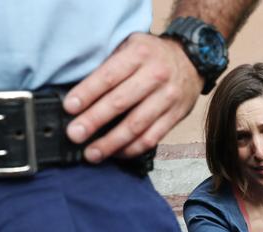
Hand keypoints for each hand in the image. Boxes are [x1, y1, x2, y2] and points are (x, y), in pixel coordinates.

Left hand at [63, 33, 202, 160]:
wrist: (193, 60)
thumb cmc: (153, 55)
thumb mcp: (131, 45)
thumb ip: (110, 65)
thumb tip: (79, 94)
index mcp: (140, 54)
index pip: (109, 76)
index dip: (87, 93)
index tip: (69, 107)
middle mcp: (156, 75)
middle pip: (120, 102)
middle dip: (94, 121)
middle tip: (74, 135)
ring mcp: (168, 98)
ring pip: (136, 125)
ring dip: (111, 143)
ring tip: (91, 154)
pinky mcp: (175, 116)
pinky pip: (152, 138)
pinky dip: (132, 149)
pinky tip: (116, 153)